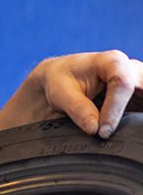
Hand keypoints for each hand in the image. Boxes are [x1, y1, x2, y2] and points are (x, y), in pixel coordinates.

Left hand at [0, 51, 142, 138]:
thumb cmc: (60, 80)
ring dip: (137, 118)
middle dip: (136, 113)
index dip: (114, 110)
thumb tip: (94, 128)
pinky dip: (137, 121)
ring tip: (126, 133)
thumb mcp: (60, 92)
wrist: (61, 81)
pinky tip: (128, 131)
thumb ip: (77, 108)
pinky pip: (141, 111)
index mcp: (113, 62)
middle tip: (122, 132)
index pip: (123, 85)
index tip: (102, 132)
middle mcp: (131, 70)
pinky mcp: (139, 99)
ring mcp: (138, 85)